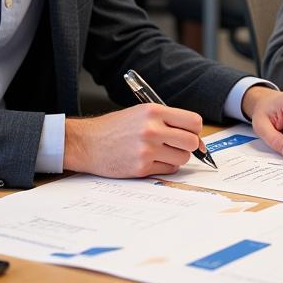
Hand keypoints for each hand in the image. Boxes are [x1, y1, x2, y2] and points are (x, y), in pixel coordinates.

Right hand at [64, 104, 203, 177]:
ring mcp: (147, 150)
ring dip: (176, 157)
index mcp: (154, 111)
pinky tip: (150, 160)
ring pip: (182, 158)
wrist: (87, 142)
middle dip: (189, 146)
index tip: (191, 133)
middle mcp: (152, 129)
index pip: (193, 122)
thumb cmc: (115, 127)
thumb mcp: (141, 112)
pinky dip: (164, 167)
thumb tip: (195, 138)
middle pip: (192, 142)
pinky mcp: (141, 168)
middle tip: (178, 145)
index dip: (195, 129)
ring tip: (160, 152)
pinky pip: (168, 170)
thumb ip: (167, 120)